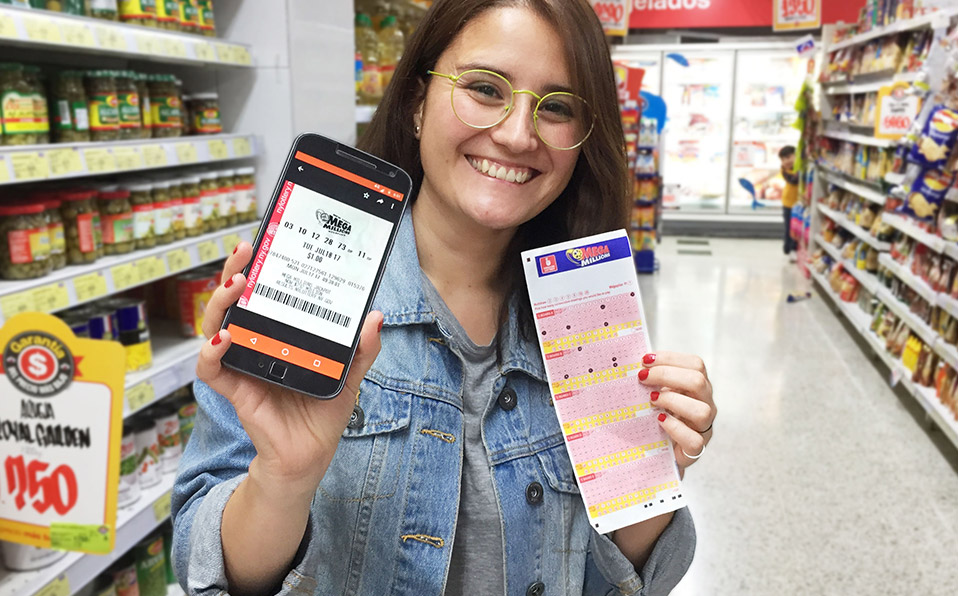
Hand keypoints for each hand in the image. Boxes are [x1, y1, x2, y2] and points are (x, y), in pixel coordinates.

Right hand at [196, 242, 382, 495]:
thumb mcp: (349, 375)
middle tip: (244, 251)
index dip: (258, 268)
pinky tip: (225, 340)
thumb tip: (375, 317)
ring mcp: (241, 365)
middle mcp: (255, 344)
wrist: (309, 455)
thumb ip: (362, 349)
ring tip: (236, 285)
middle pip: (233, 301)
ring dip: (220, 303)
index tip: (263, 242)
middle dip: (233, 272)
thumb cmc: (322, 412)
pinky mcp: (235, 390)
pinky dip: (212, 354)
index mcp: (278, 334)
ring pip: (215, 326)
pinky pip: (211, 369)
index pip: (261, 294)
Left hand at [638, 351, 714, 470]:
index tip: (645, 360)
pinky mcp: (696, 448)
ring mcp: (703, 427)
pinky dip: (675, 428)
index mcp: (698, 386)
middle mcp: (705, 403)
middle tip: (642, 377)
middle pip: (698, 381)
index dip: (670, 359)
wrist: (660, 451)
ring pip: (701, 410)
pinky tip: (660, 421)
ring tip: (652, 400)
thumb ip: (652, 379)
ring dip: (672, 401)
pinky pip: (693, 440)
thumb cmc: (657, 416)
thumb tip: (635, 364)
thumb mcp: (657, 393)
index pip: (695, 364)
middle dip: (666, 375)